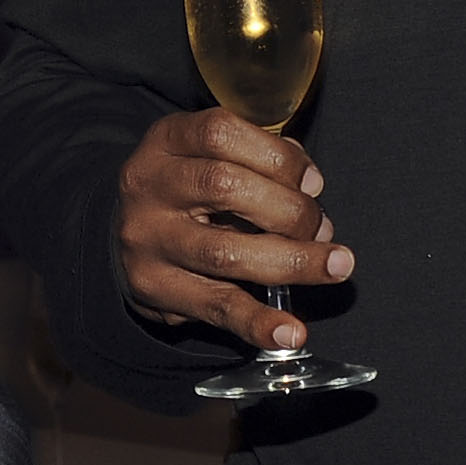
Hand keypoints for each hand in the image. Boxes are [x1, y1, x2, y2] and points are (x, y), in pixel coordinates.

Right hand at [115, 109, 352, 351]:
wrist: (130, 235)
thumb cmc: (187, 189)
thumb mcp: (208, 156)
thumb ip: (259, 160)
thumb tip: (309, 187)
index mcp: (166, 140)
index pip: (220, 133)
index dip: (277, 157)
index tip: (313, 183)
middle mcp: (149, 185)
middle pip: (224, 187)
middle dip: (289, 210)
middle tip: (320, 227)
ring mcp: (148, 239)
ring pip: (226, 252)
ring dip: (293, 262)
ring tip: (335, 266)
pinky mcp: (154, 288)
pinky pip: (215, 307)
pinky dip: (259, 322)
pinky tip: (292, 330)